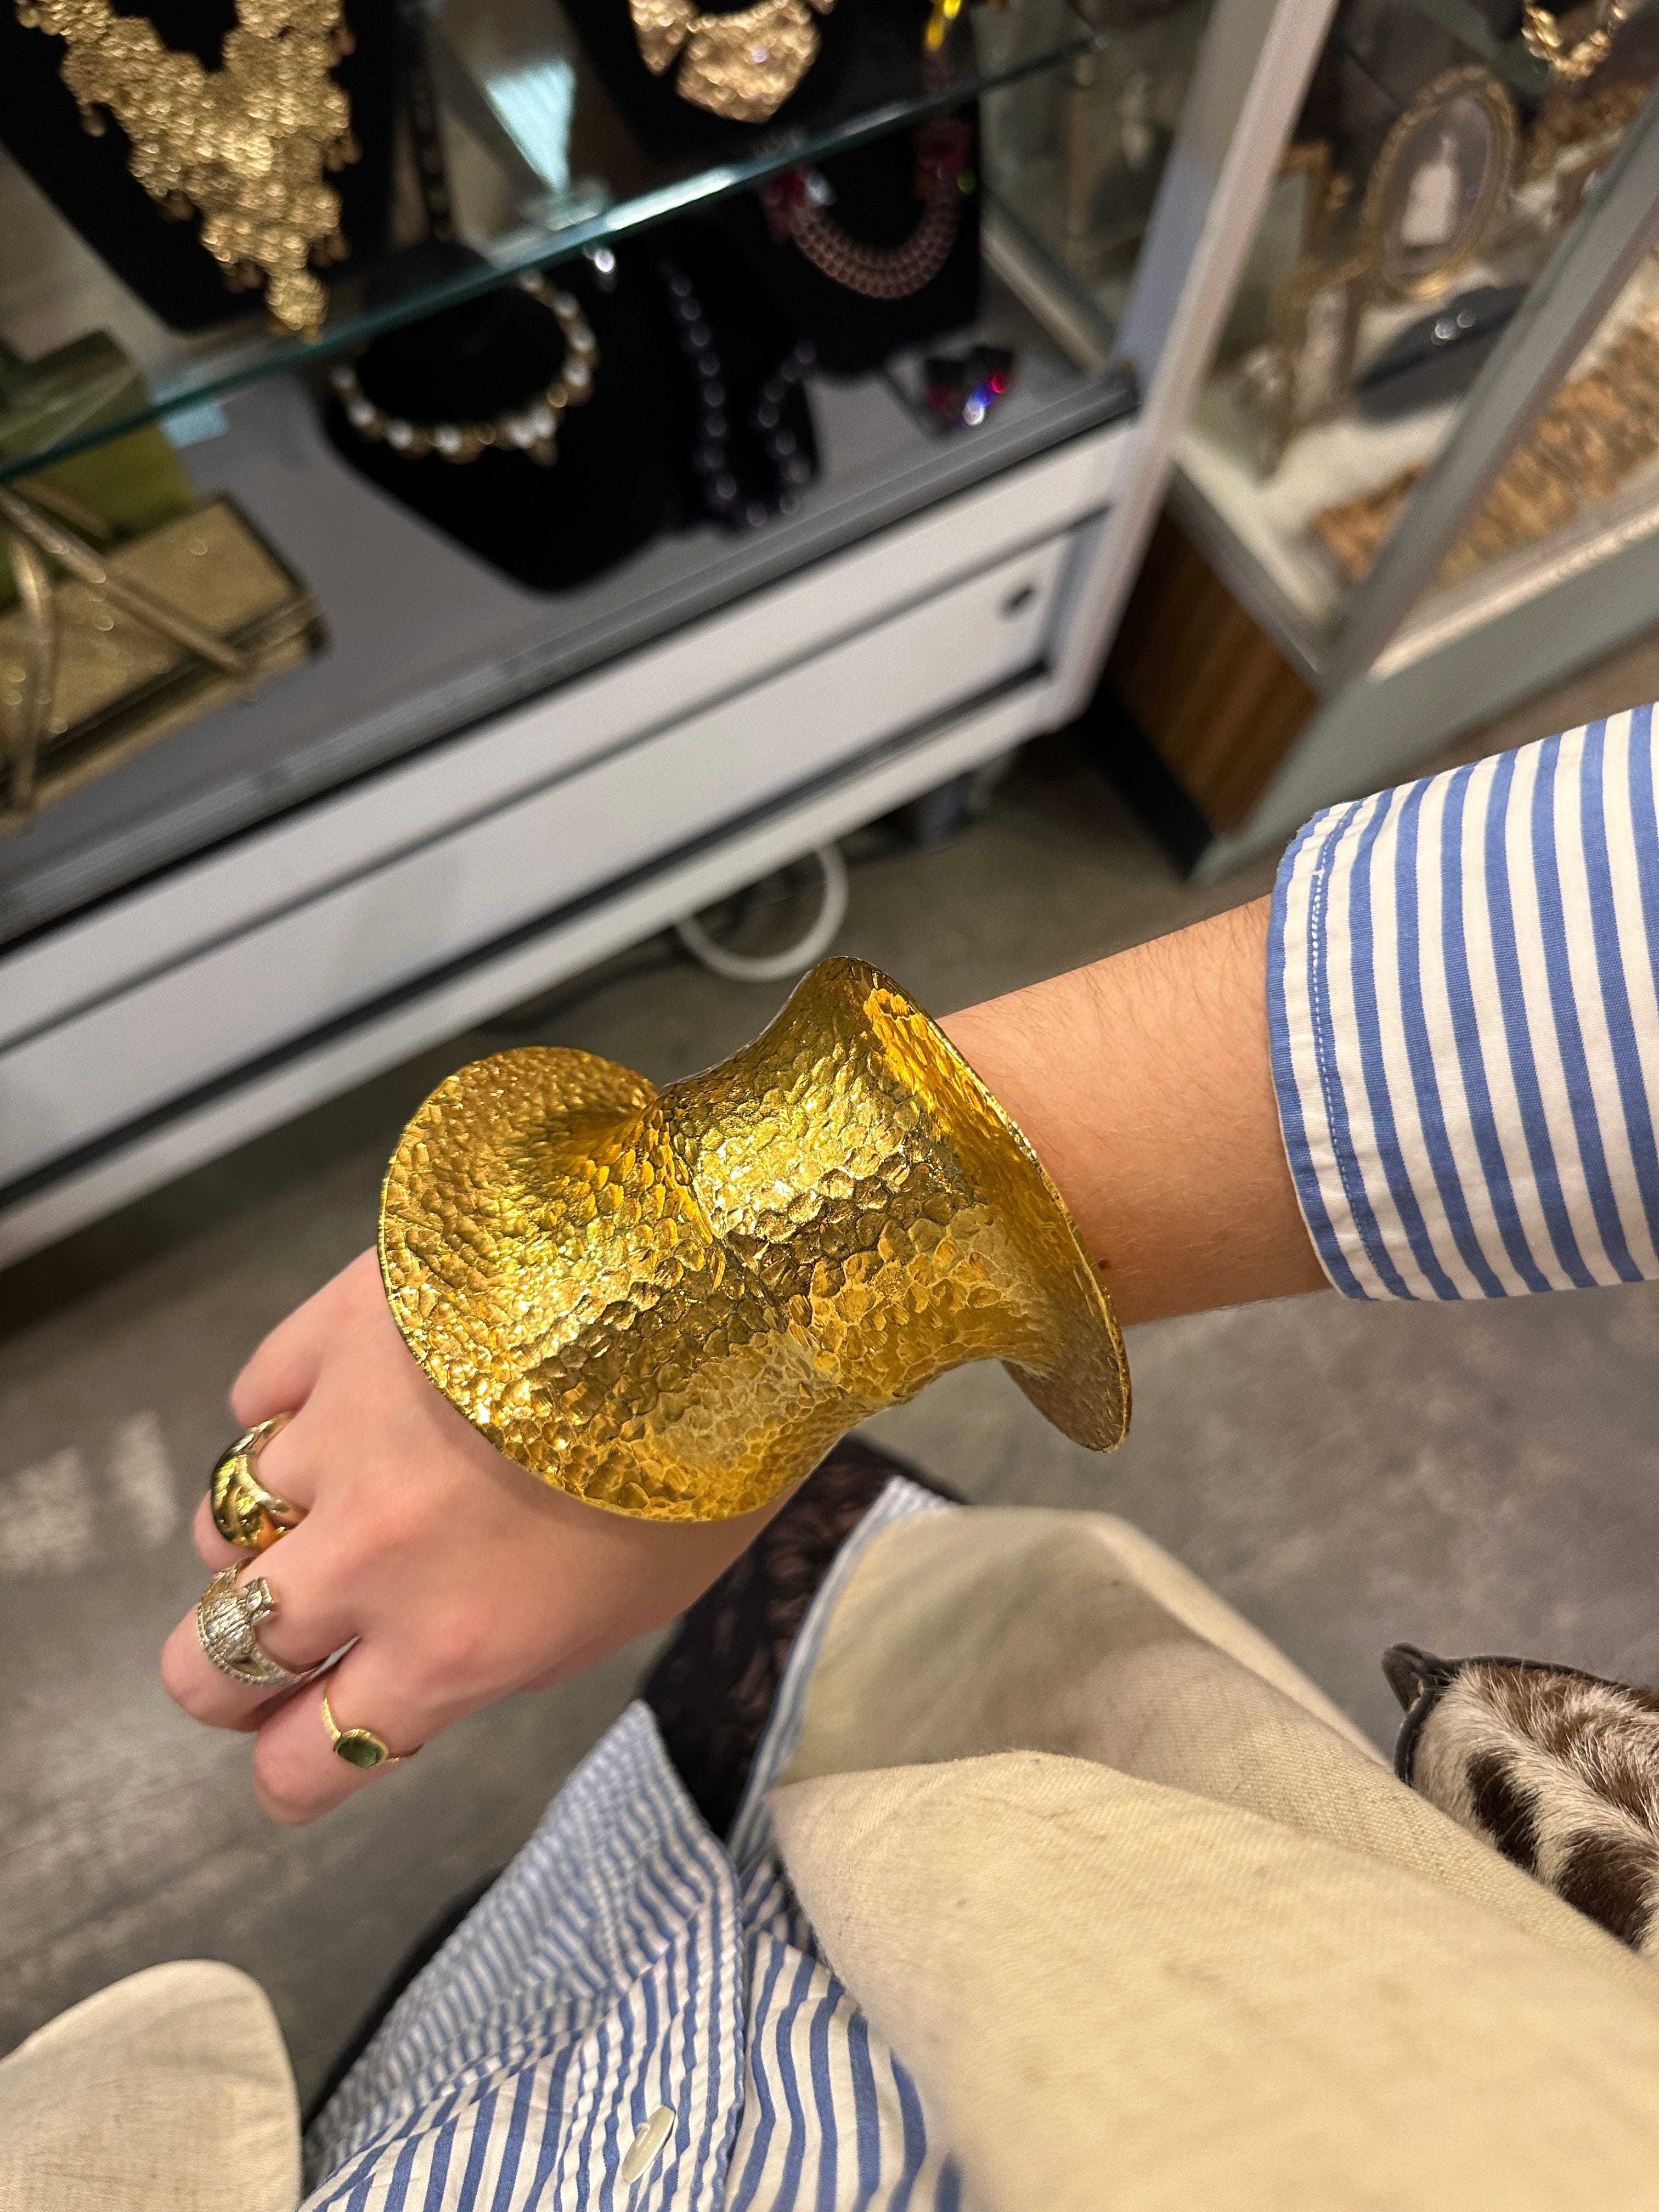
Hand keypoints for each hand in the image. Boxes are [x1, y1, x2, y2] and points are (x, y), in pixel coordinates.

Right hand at [160, 1248, 782, 1823]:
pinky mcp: (332, 1334)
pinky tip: (342, 1400)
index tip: (296, 1754)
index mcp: (454, 1647)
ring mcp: (337, 1442)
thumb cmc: (707, 1450)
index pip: (308, 1759)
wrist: (700, 1282)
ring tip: (324, 1502)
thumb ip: (519, 1647)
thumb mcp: (637, 1598)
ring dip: (265, 1531)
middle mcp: (373, 1559)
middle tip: (269, 1646)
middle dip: (227, 1675)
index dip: (291, 1768)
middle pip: (210, 1665)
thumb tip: (446, 1660)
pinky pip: (257, 1398)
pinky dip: (288, 1409)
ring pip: (223, 1526)